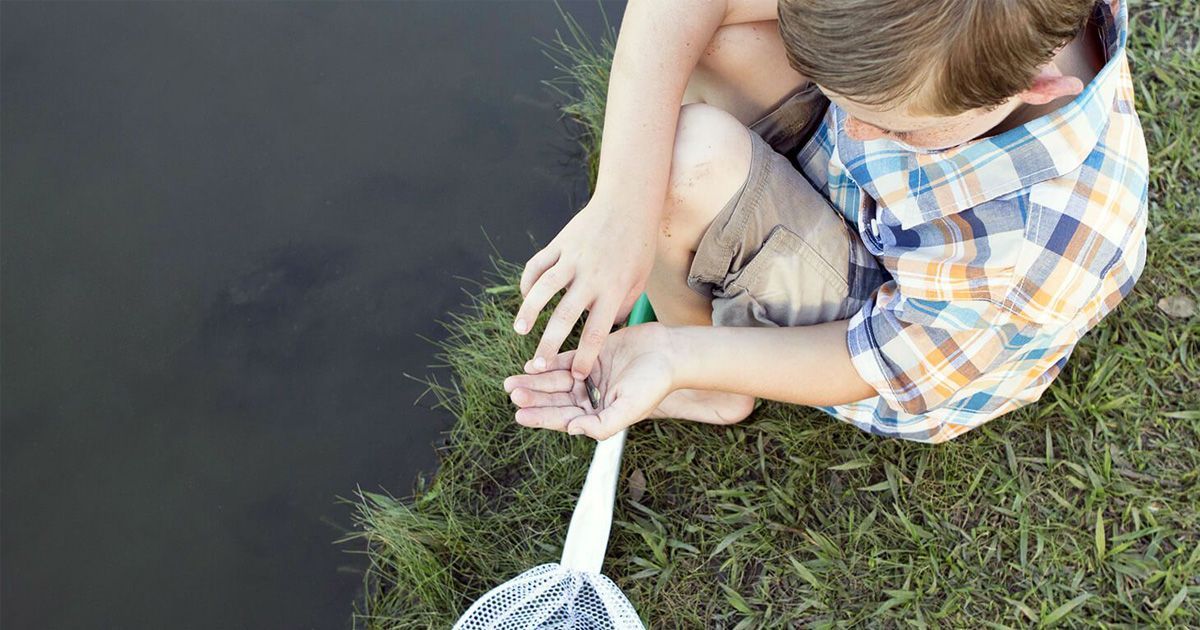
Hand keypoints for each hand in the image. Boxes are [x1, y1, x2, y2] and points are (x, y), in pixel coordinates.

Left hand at [502, 323, 674, 440]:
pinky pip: (564, 361)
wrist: (668, 352)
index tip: (519, 415)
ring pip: (555, 382)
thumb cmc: (653, 383)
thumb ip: (602, 424)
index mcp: (598, 415)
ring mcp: (589, 377)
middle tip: (512, 394)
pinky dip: (548, 363)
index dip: (541, 417)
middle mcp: (591, 398)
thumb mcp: (629, 408)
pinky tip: (531, 365)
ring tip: (512, 382)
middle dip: (534, 398)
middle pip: (555, 400)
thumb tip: (572, 430)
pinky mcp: (589, 356)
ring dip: (535, 382)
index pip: (564, 419)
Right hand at [513, 197, 656, 379]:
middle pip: (565, 316)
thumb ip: (620, 307)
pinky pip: (538, 265)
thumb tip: (603, 331)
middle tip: (538, 365)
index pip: (596, 331)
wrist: (628, 203)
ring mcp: (572, 258)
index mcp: (613, 289)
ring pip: (544, 289)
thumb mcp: (638, 280)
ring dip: (528, 312)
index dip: (585, 357)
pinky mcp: (560, 243)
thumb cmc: (637, 246)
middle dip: (549, 344)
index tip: (578, 376)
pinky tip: (526, 298)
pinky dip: (528, 283)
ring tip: (519, 331)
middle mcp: (591, 276)